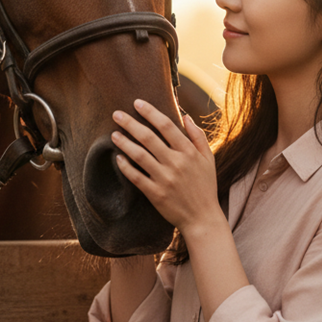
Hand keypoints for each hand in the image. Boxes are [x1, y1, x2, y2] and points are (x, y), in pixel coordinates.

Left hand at [111, 99, 222, 233]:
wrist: (202, 219)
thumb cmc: (205, 186)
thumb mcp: (208, 159)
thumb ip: (197, 136)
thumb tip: (185, 115)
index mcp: (188, 152)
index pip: (166, 126)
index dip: (150, 112)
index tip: (137, 103)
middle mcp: (176, 163)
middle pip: (148, 138)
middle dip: (130, 123)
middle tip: (116, 114)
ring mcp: (165, 179)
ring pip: (139, 156)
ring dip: (124, 143)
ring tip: (114, 134)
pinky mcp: (155, 194)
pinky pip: (136, 177)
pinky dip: (125, 167)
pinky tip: (118, 158)